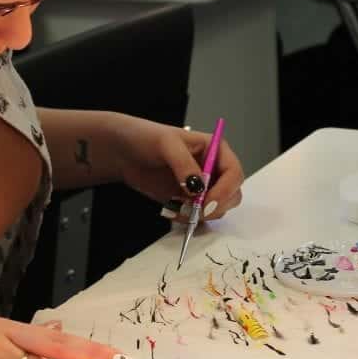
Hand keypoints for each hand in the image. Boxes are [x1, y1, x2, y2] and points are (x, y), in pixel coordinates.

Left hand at [112, 115, 243, 220]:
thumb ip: (184, 165)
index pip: (234, 173)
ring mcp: (202, 187)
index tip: (208, 202)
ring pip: (217, 209)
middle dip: (216, 206)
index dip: (226, 190)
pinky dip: (189, 219)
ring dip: (201, 214)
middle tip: (196, 211)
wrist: (123, 152)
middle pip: (232, 194)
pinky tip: (171, 210)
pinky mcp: (188, 201)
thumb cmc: (146, 138)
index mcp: (215, 150)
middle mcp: (213, 169)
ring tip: (177, 207)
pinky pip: (198, 216)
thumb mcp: (167, 144)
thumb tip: (198, 189)